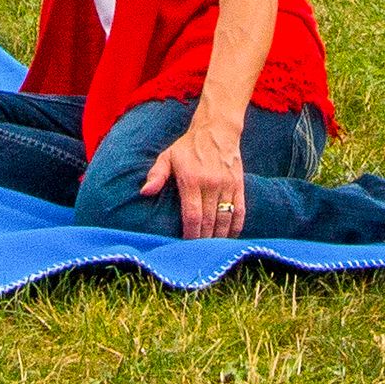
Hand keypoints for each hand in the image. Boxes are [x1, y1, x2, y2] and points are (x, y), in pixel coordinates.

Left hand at [138, 118, 250, 239]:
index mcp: (192, 179)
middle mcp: (211, 184)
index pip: (192, 215)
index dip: (190, 234)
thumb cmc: (188, 147)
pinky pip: (240, 211)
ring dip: (219, 237)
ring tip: (211, 248)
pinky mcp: (239, 185)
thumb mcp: (168, 157)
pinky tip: (229, 237)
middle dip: (203, 240)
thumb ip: (156, 175)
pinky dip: (235, 227)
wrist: (217, 130)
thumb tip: (144, 192)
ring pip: (225, 219)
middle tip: (197, 253)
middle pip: (209, 221)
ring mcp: (227, 185)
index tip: (186, 245)